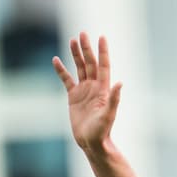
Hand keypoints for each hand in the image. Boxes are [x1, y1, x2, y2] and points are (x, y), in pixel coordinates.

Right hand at [53, 33, 122, 154]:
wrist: (90, 142)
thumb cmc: (101, 131)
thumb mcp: (108, 115)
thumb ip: (114, 99)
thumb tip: (120, 83)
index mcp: (103, 89)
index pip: (104, 66)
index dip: (103, 52)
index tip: (101, 37)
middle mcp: (94, 87)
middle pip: (91, 63)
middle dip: (86, 49)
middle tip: (82, 34)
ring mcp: (84, 91)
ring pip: (80, 68)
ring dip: (76, 55)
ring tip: (72, 40)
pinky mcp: (73, 97)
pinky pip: (66, 80)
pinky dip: (61, 70)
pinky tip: (56, 60)